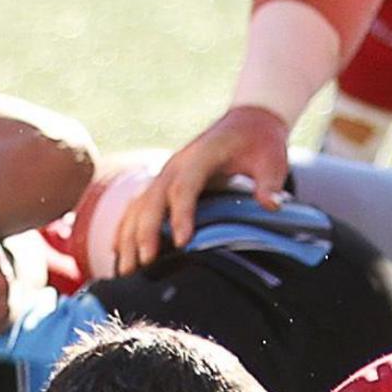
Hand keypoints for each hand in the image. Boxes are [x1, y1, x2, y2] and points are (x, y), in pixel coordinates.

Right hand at [113, 105, 290, 274]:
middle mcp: (176, 165)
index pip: (184, 187)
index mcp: (200, 156)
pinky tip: (118, 253)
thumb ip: (270, 183)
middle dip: (146, 232)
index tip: (182, 242)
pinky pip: (138, 207)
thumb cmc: (261, 143)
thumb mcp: (273, 159)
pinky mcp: (163, 184)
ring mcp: (166, 174)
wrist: (247, 121)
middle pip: (153, 199)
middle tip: (144, 264)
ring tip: (125, 270)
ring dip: (129, 236)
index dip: (180, 214)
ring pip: (139, 205)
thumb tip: (272, 205)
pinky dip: (126, 229)